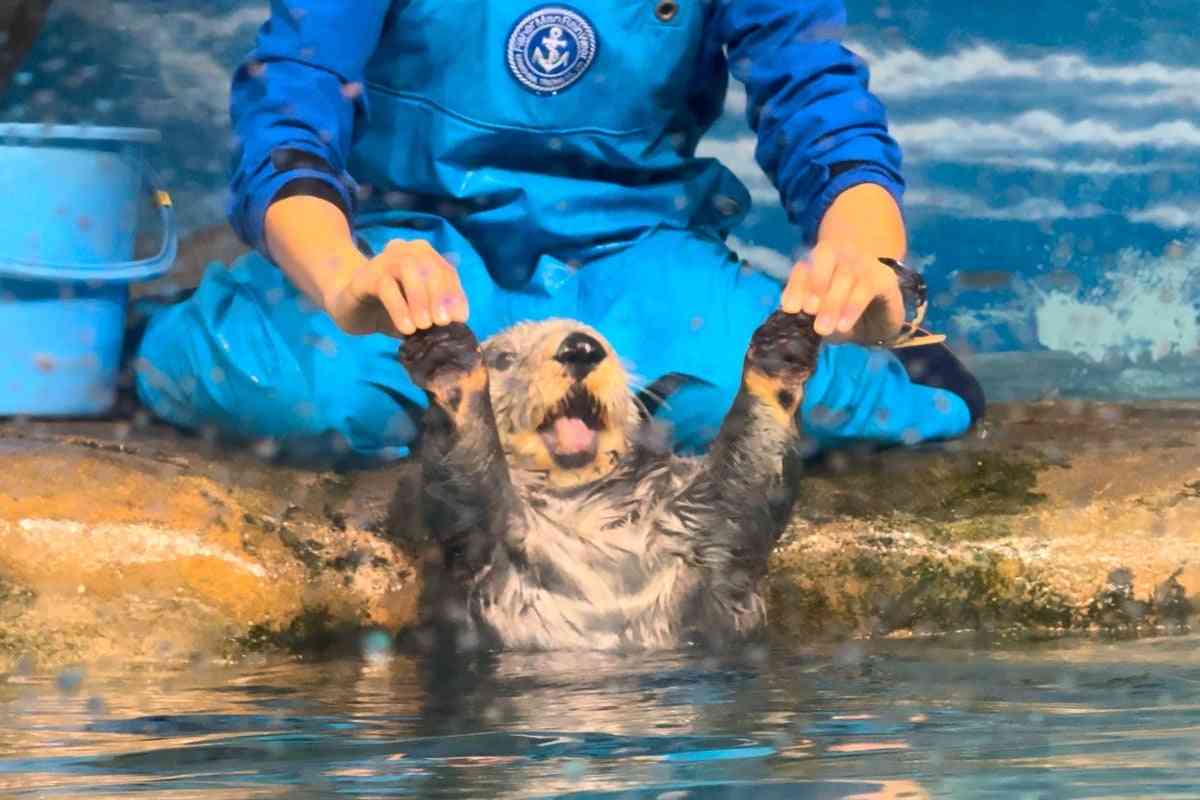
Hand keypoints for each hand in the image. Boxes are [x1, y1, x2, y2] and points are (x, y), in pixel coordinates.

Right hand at [322, 239, 468, 336]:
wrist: (351, 309)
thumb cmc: (391, 310)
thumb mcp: (418, 312)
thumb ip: (436, 312)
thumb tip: (456, 324)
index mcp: (423, 256)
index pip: (446, 270)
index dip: (455, 294)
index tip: (460, 319)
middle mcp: (405, 251)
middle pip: (429, 266)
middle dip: (439, 296)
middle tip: (441, 323)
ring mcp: (384, 260)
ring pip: (407, 270)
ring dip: (419, 299)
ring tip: (423, 326)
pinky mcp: (366, 275)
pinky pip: (386, 287)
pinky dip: (399, 308)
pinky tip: (406, 328)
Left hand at [780, 242, 903, 342]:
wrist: (883, 313)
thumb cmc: (844, 312)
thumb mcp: (824, 314)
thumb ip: (811, 312)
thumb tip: (796, 315)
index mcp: (821, 261)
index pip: (804, 266)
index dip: (796, 285)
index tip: (790, 308)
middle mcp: (842, 255)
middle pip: (825, 260)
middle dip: (815, 286)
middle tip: (809, 311)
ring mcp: (864, 262)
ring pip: (845, 275)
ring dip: (832, 302)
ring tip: (823, 328)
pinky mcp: (884, 277)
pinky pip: (866, 287)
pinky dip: (852, 306)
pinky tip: (843, 325)